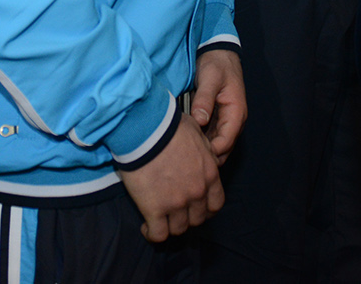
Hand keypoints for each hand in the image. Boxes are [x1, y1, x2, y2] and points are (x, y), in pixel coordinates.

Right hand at [117, 113, 223, 241]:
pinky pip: (158, 234)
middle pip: (197, 219)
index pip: (215, 204)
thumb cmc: (168, 125)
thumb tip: (202, 152)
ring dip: (170, 226)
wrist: (145, 129)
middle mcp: (197, 192)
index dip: (205, 209)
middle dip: (187, 217)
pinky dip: (152, 234)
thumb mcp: (196, 133)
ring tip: (160, 220)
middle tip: (174, 211)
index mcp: (209, 174)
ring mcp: (176, 203)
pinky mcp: (154, 209)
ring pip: (179, 229)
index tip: (195, 207)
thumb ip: (204, 150)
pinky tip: (147, 227)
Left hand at [191, 49, 245, 161]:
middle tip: (185, 157)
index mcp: (236, 112)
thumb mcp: (210, 79)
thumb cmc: (217, 64)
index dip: (211, 151)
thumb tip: (199, 121)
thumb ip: (204, 99)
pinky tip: (188, 141)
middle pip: (223, 148)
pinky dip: (203, 141)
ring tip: (185, 152)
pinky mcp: (219, 119)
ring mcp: (227, 121)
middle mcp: (234, 120)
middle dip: (208, 155)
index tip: (192, 154)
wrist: (219, 54)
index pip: (226, 141)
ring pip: (218, 145)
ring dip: (205, 149)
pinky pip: (212, 136)